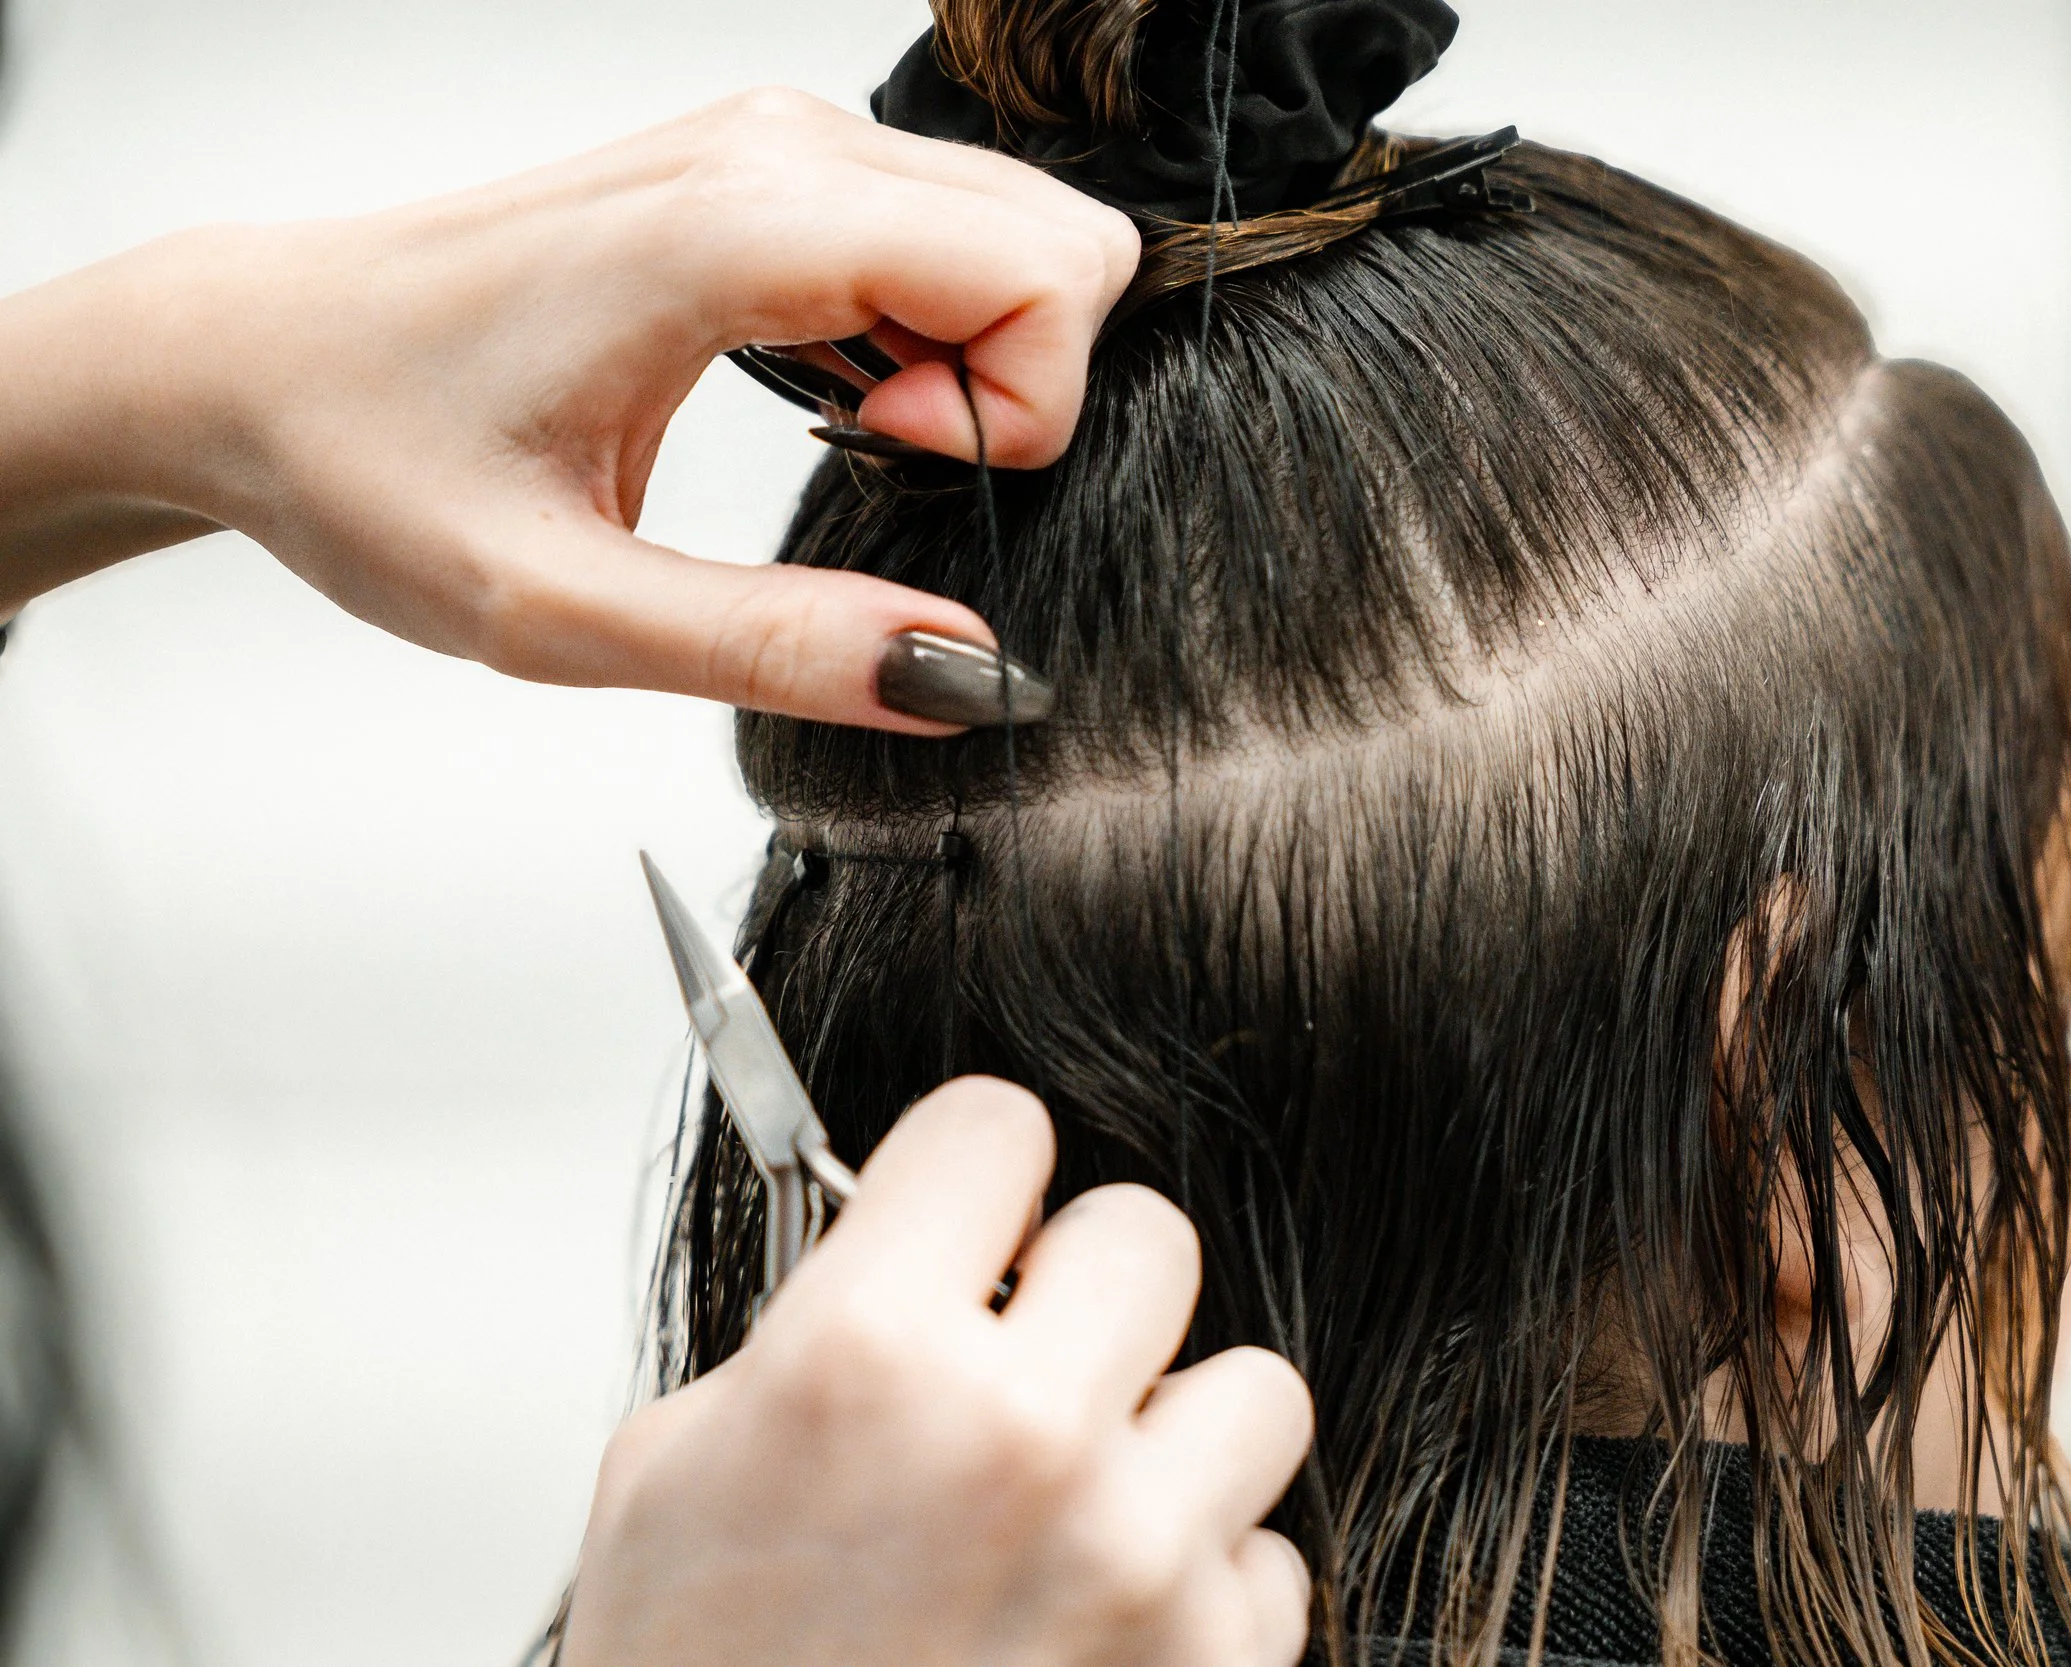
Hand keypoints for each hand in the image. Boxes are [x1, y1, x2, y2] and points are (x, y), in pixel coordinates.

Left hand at [0, 91, 1138, 730]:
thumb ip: (775, 645)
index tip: (892, 467)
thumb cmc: (370, 454)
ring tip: (840, 429)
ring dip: (976, 355)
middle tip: (875, 455)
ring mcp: (771, 143)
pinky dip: (933, 328)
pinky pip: (948, 231)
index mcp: (735, 228)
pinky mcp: (764, 168)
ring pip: (1016, 228)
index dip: (1017, 407)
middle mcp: (772, 149)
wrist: (256, 359)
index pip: (1041, 270)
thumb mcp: (564, 608)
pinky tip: (828, 392)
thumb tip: (962, 675)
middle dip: (1016, 379)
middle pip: (1060, 237)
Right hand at [562, 1077, 1315, 1666]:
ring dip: (1171, 1435)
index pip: (997, 1125)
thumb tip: (911, 1244)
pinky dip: (1203, 1584)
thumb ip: (810, 1333)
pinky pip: (1268, 1556)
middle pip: (1147, 1232)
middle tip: (1024, 1362)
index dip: (971, 1171)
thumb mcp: (671, 1480)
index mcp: (864, 1363)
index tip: (966, 1212)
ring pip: (1251, 1387)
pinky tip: (1103, 1629)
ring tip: (1081, 1503)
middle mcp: (1020, 1440)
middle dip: (1080, 1290)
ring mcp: (1137, 1561)